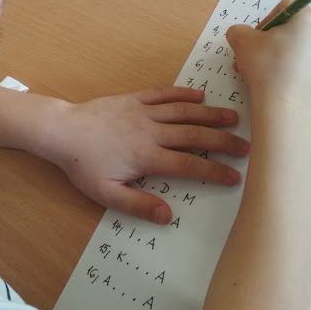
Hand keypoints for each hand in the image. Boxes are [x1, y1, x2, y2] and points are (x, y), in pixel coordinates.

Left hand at [42, 86, 249, 224]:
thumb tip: (169, 215)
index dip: (215, 171)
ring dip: (210, 113)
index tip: (236, 176)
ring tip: (234, 116)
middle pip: (194, 135)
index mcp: (147, 157)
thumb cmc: (83, 165)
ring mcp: (143, 112)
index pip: (189, 165)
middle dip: (223, 141)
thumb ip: (138, 204)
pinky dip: (182, 94)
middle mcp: (151, 132)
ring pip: (183, 112)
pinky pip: (162, 94)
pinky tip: (199, 94)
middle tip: (247, 146)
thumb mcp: (106, 193)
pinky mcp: (134, 98)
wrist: (63, 131)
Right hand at [228, 0, 310, 105]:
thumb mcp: (241, 41)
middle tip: (251, 55)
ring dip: (272, 54)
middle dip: (267, 40)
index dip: (264, 21)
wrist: (285, 108)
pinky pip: (301, 61)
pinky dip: (285, 65)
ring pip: (294, 45)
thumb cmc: (266, 67)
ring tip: (254, 70)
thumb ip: (238, 30)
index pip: (283, 8)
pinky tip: (269, 80)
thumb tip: (241, 34)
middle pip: (290, 27)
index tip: (254, 40)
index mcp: (308, 17)